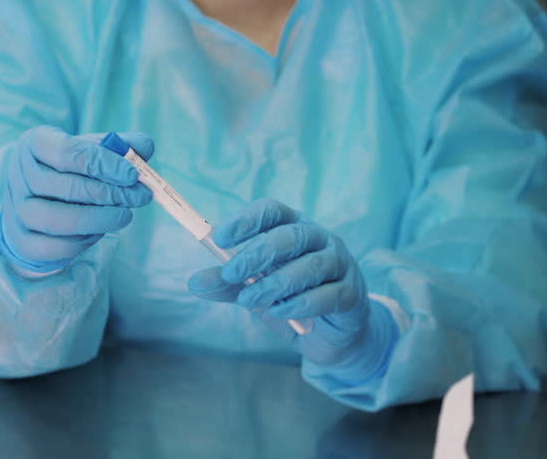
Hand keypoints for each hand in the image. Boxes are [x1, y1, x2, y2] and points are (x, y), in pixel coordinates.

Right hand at [0, 127, 152, 274]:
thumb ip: (120, 146)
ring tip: (124, 216)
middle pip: (66, 187)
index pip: (67, 151)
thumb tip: (144, 147)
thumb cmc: (69, 170)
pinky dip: (81, 241)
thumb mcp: (92, 149)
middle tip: (140, 197)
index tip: (133, 175)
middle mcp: (19, 175)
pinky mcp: (22, 240)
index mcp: (35, 143)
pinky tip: (99, 231)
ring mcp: (17, 209)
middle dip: (110, 194)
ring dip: (98, 220)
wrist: (35, 200)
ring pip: (57, 219)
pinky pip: (53, 246)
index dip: (103, 163)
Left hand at [188, 199, 397, 376]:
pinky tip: (280, 312)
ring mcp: (341, 264)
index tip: (220, 238)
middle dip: (257, 253)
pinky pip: (328, 295)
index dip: (247, 220)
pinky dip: (301, 304)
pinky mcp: (351, 294)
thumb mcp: (254, 291)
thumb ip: (228, 284)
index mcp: (294, 228)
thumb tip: (194, 282)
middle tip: (231, 273)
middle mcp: (320, 239)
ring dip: (275, 283)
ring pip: (310, 265)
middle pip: (291, 235)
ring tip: (249, 301)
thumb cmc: (290, 301)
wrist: (329, 336)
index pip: (273, 211)